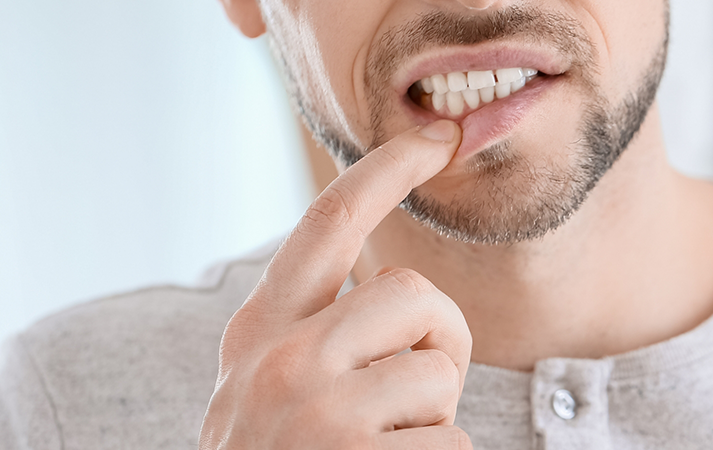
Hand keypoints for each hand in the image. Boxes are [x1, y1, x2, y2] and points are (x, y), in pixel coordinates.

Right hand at [199, 121, 472, 448]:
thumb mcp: (263, 395)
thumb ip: (311, 339)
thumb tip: (399, 299)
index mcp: (257, 337)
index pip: (325, 226)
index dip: (384, 172)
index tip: (433, 138)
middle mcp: (279, 364)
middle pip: (412, 293)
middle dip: (439, 338)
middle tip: (415, 393)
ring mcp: (318, 416)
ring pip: (440, 373)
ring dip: (435, 422)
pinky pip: (454, 446)